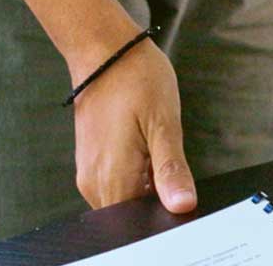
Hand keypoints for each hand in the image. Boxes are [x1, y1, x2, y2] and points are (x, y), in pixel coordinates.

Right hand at [71, 39, 197, 212]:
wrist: (105, 52)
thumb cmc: (136, 79)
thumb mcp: (164, 123)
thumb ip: (171, 169)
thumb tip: (183, 206)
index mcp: (113, 178)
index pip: (141, 221)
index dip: (165, 210)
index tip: (179, 186)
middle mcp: (94, 183)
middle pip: (131, 211)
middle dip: (156, 198)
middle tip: (170, 161)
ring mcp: (89, 173)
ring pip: (124, 198)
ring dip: (146, 184)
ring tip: (156, 148)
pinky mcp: (91, 162)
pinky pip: (116, 183)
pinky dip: (135, 174)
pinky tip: (146, 148)